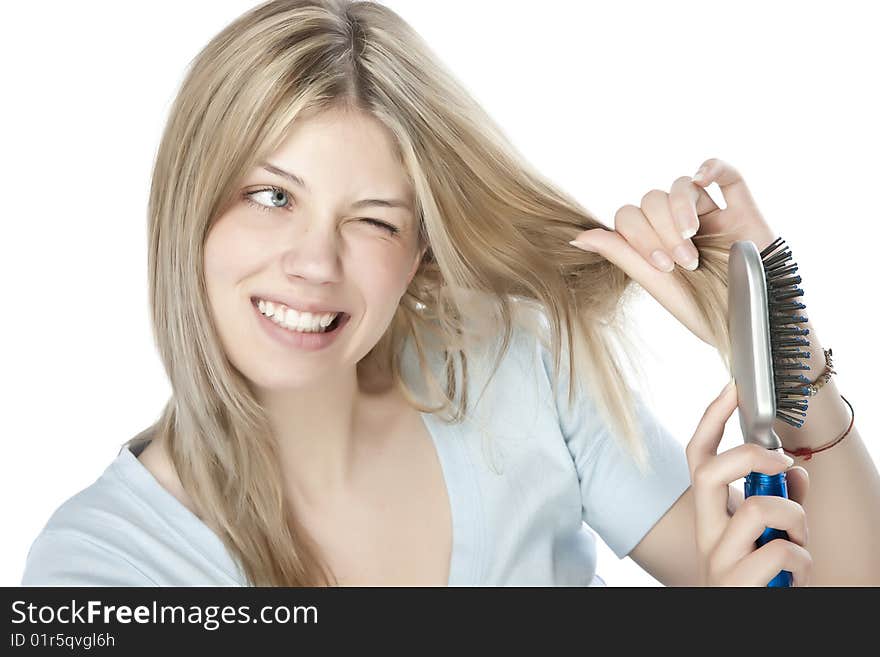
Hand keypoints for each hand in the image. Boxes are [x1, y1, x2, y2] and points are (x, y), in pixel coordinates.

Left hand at [569, 158, 776, 344]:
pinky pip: (724, 172)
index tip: (663, 266)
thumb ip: (619, 253)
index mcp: (654, 241)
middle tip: (683, 261)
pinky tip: (702, 176)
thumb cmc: (705, 308)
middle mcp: (677, 223)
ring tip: (693, 238)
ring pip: (681, 187)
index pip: (630, 217)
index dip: (640, 236)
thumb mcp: (656, 283)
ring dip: (680, 211)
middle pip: (652, 201)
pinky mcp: (741, 206)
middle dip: (661, 231)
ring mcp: (709, 213)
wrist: (755, 320)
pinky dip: (711, 166)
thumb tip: (576, 237)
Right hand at [687, 380, 811, 585]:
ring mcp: (717, 559)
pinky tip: (798, 570)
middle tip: (780, 464)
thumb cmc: (762, 582)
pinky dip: (802, 556)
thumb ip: (783, 501)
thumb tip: (796, 471)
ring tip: (800, 538)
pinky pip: (780, 551)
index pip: (698, 457)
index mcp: (711, 516)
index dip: (711, 420)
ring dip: (794, 517)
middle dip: (751, 456)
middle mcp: (706, 533)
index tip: (731, 388)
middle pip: (708, 472)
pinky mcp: (736, 585)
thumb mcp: (773, 534)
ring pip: (755, 508)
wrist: (752, 624)